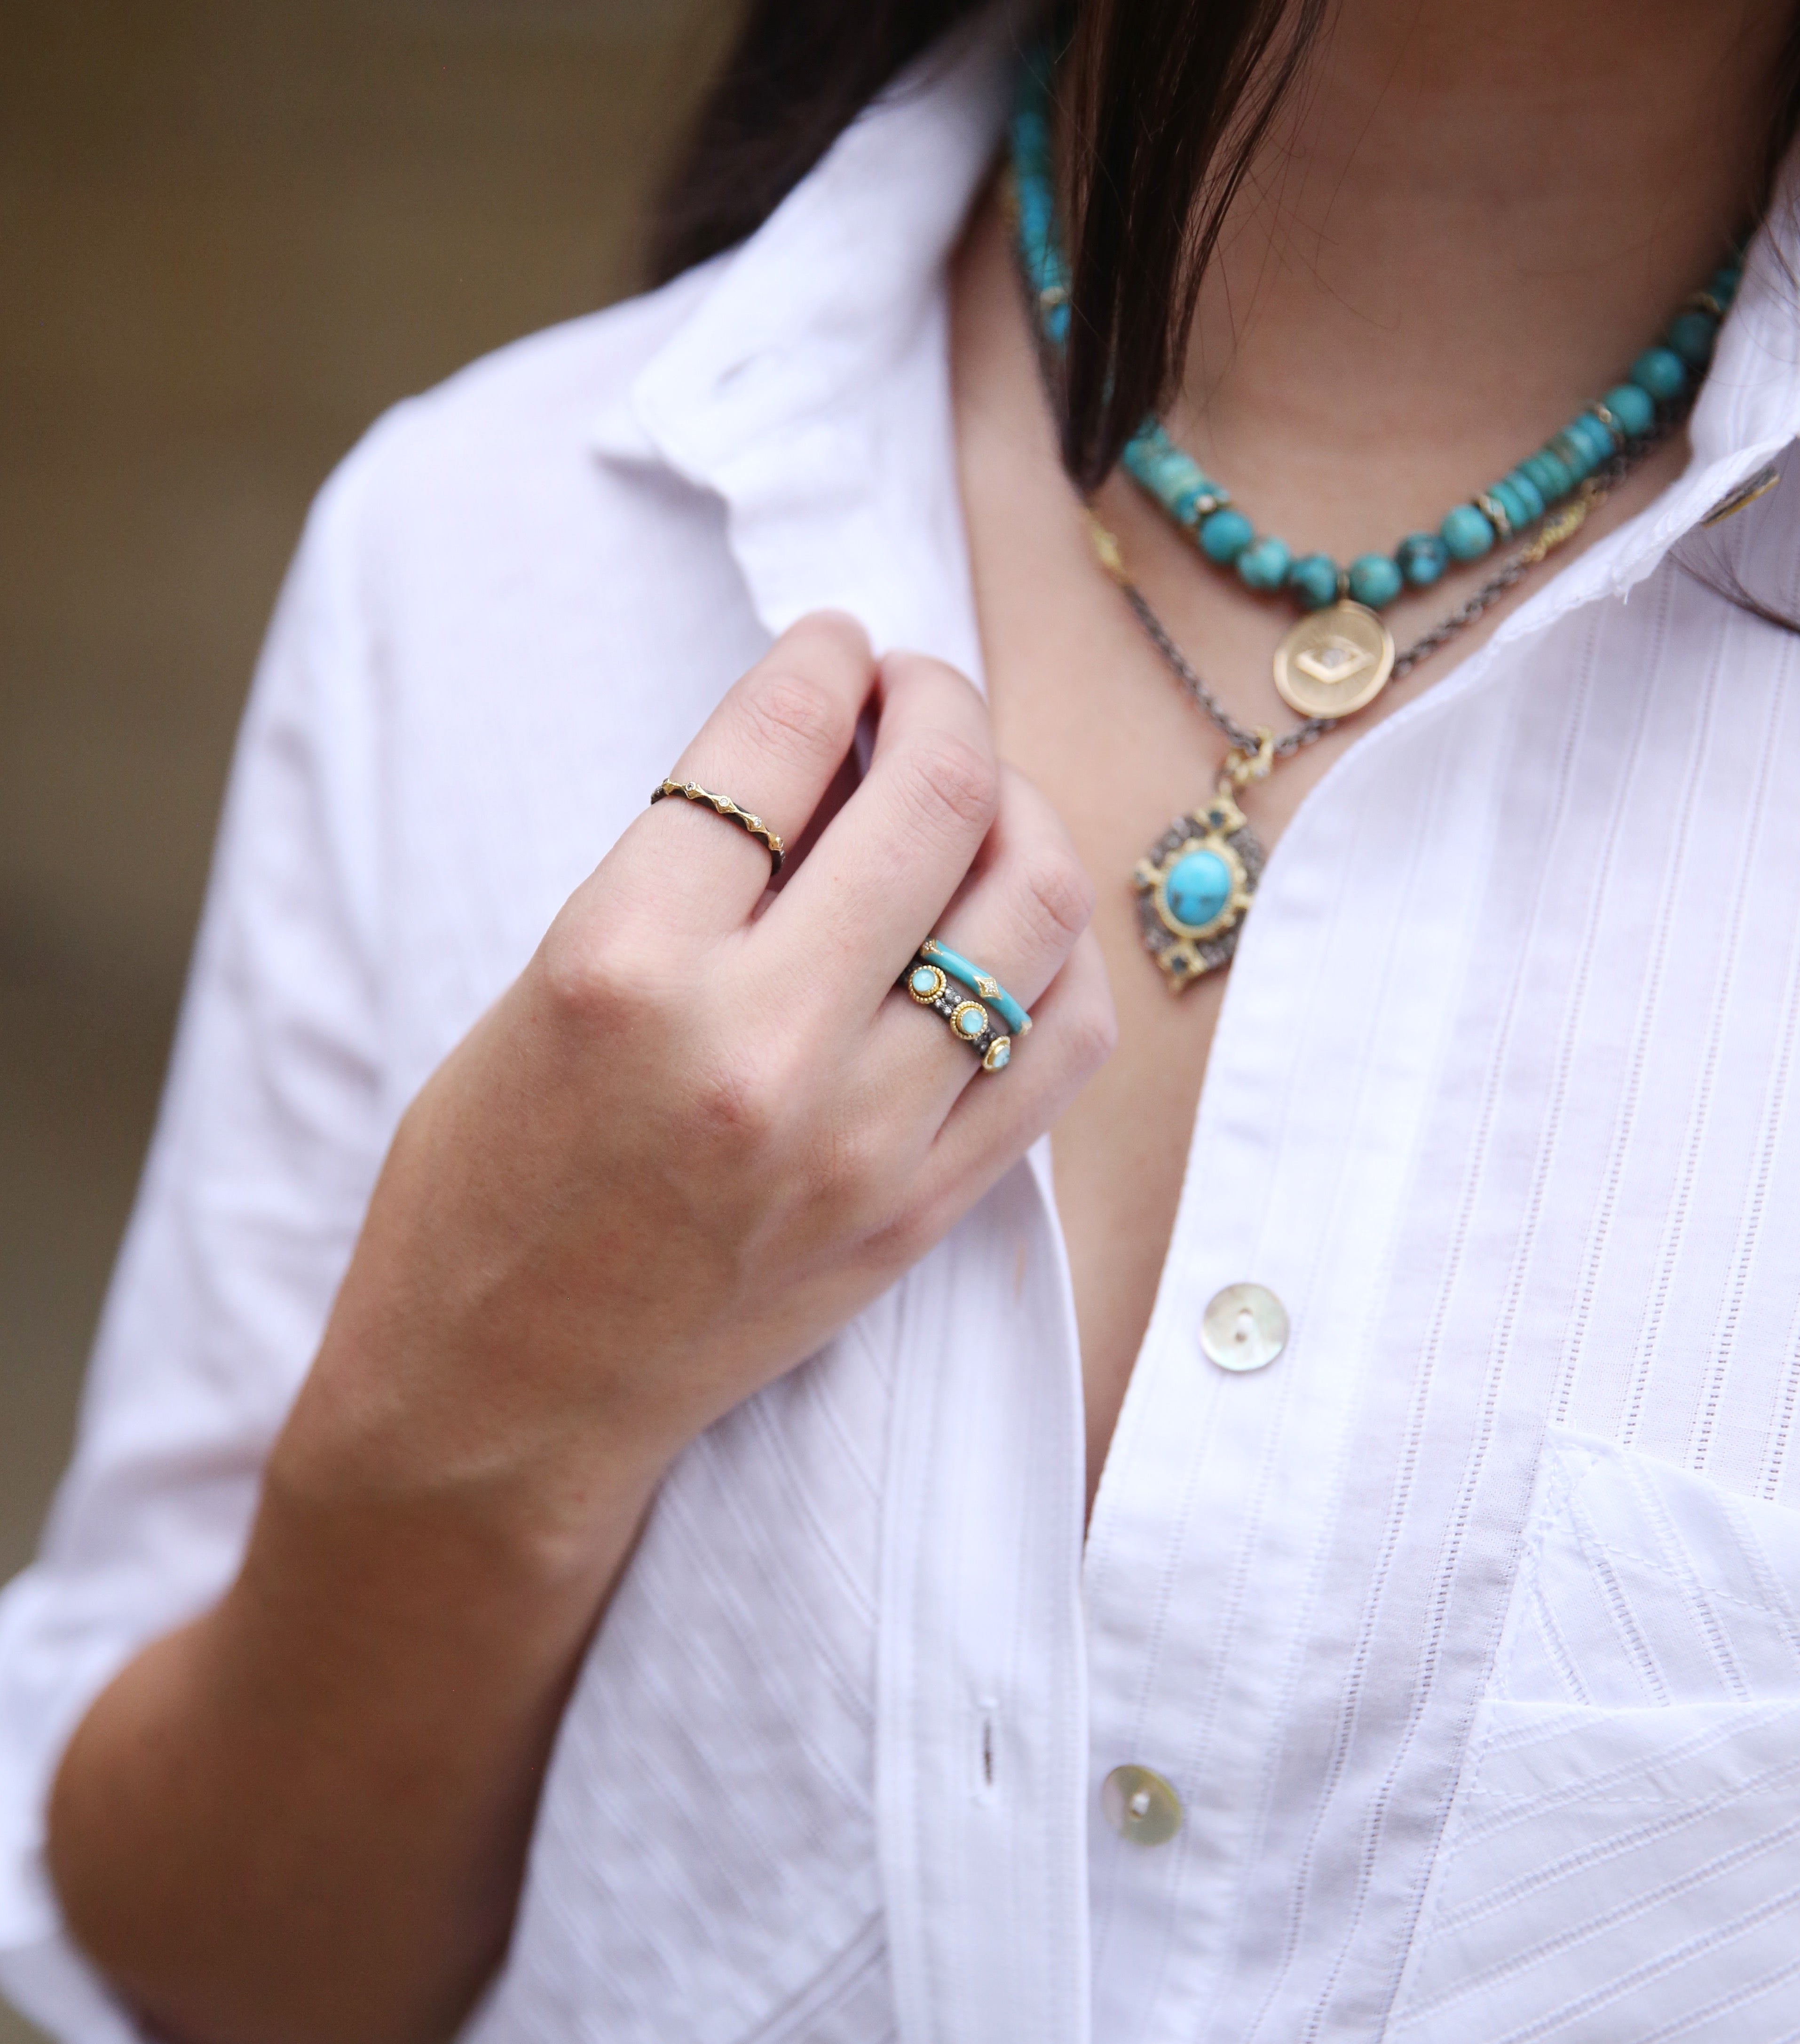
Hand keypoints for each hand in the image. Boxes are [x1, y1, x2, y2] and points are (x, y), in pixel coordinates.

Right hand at [287, 610, 1114, 1581]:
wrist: (505, 1396)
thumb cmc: (492, 1179)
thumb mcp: (547, 981)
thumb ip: (691, 865)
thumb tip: (834, 741)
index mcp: (622, 964)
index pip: (774, 739)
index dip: (823, 658)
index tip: (838, 647)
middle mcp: (756, 1044)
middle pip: (932, 799)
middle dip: (939, 703)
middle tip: (915, 695)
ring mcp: (859, 1137)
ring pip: (1033, 907)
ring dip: (1019, 812)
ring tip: (973, 803)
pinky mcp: (921, 1209)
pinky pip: (1063, 1042)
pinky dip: (1056, 955)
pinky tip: (1005, 929)